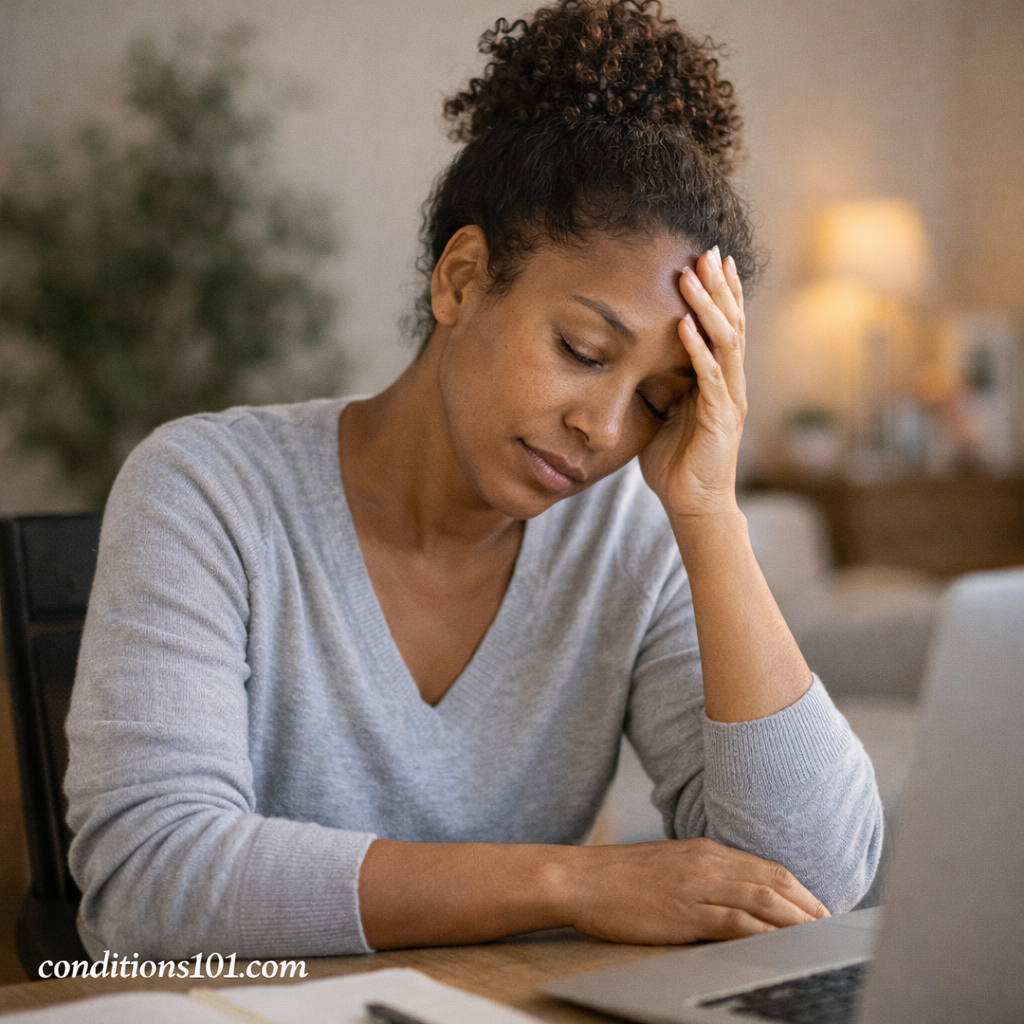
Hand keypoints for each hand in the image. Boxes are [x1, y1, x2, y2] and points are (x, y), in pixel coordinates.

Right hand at [567, 837, 828, 944]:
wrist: (580, 879)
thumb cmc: (620, 879)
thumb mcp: (669, 866)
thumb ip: (703, 876)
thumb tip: (735, 895)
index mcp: (705, 851)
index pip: (766, 867)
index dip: (799, 889)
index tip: (820, 908)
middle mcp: (707, 863)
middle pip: (773, 880)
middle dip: (808, 904)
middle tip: (832, 925)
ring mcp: (696, 886)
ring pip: (761, 898)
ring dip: (795, 919)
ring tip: (819, 937)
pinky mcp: (684, 911)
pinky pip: (733, 921)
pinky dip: (762, 931)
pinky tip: (779, 943)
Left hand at [639, 247, 746, 518]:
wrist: (693, 505)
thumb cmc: (677, 462)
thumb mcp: (665, 414)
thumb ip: (661, 386)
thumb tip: (640, 362)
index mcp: (719, 380)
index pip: (724, 326)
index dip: (720, 293)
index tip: (709, 259)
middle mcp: (731, 384)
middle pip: (731, 324)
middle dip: (719, 287)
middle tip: (707, 251)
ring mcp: (730, 400)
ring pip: (725, 343)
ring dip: (708, 308)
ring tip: (692, 278)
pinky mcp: (720, 420)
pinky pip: (710, 378)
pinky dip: (698, 350)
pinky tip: (685, 326)